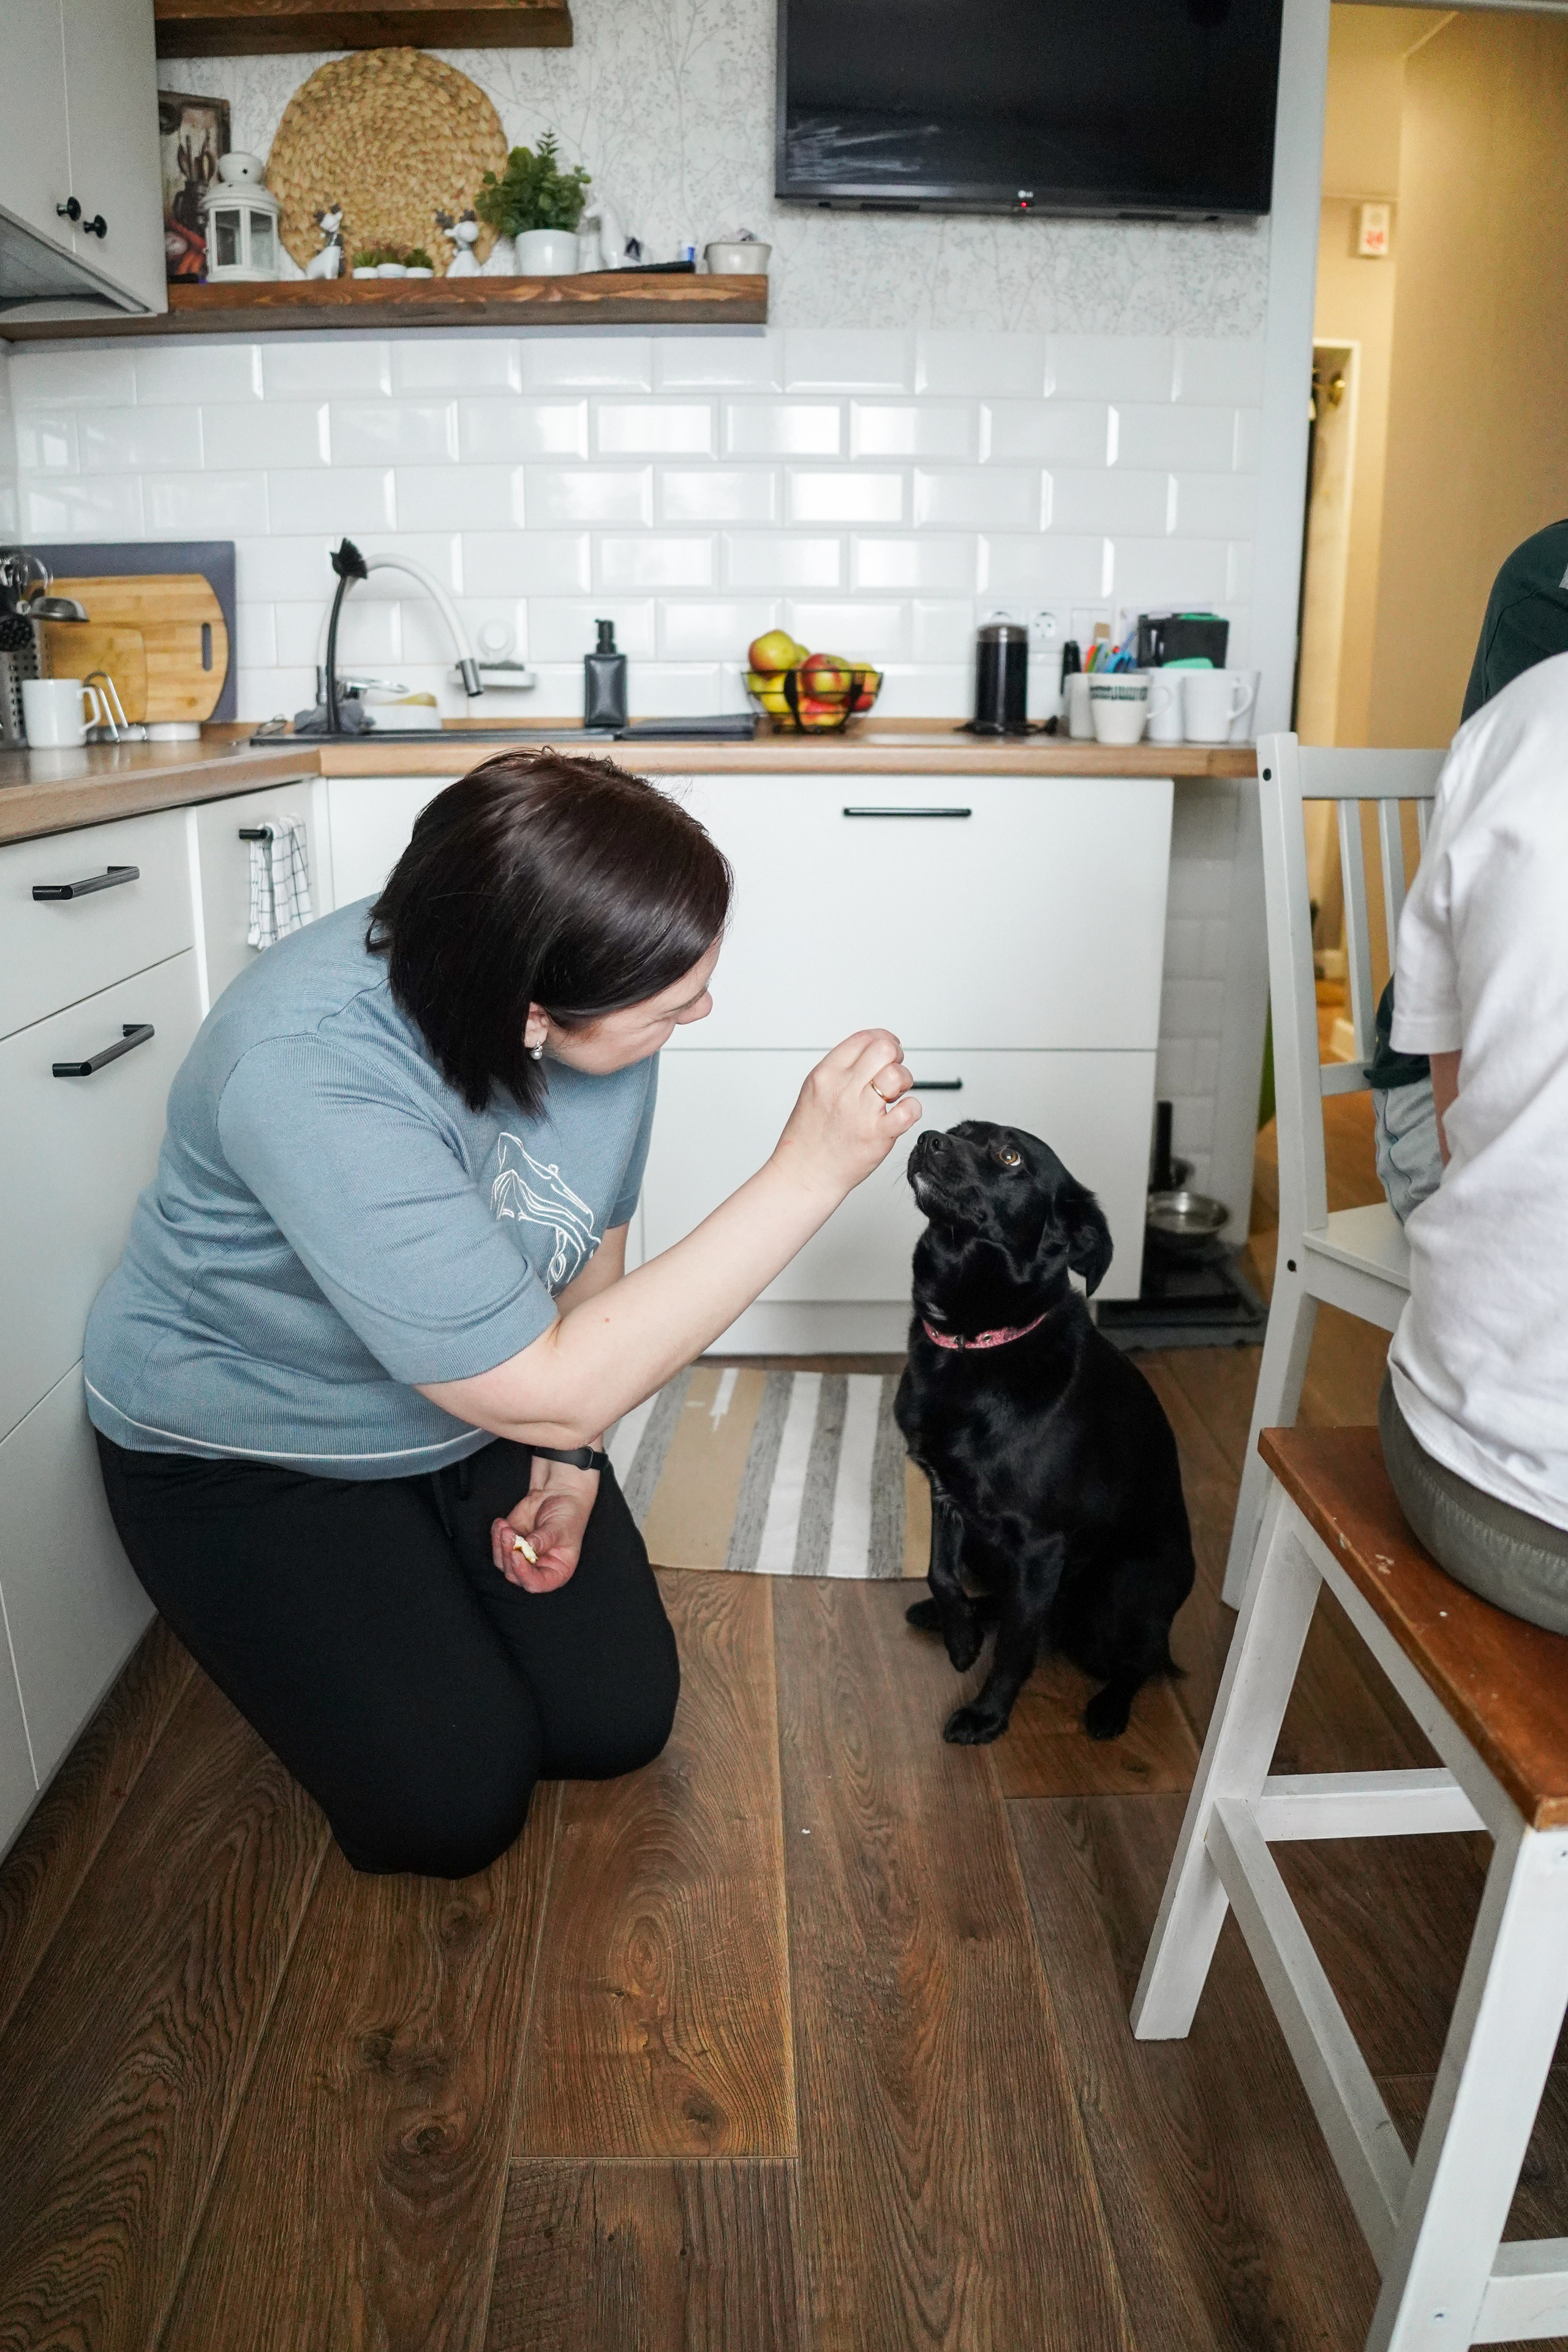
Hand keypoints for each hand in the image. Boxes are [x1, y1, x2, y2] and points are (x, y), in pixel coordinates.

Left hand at [491, 1455, 599, 1592]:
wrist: (560, 1495)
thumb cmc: (568, 1514)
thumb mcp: (561, 1527)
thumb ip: (544, 1539)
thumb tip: (527, 1547)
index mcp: (556, 1571)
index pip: (537, 1583)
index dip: (524, 1573)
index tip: (516, 1554)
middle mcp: (538, 1568)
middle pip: (515, 1574)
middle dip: (508, 1555)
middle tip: (509, 1533)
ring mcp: (523, 1557)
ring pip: (503, 1562)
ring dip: (500, 1544)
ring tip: (505, 1525)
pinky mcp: (512, 1543)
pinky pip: (497, 1545)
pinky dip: (496, 1535)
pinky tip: (501, 1522)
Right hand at [770, 1028, 921, 1203]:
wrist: (804, 1174)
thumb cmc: (808, 1138)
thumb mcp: (814, 1091)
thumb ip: (840, 1071)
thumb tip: (868, 1053)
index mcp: (825, 1075)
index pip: (863, 1039)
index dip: (883, 1039)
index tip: (889, 1048)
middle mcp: (843, 1090)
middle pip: (884, 1049)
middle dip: (896, 1057)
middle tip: (893, 1070)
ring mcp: (861, 1113)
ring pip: (898, 1076)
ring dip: (905, 1082)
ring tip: (895, 1095)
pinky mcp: (877, 1136)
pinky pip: (909, 1110)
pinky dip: (912, 1108)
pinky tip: (902, 1113)